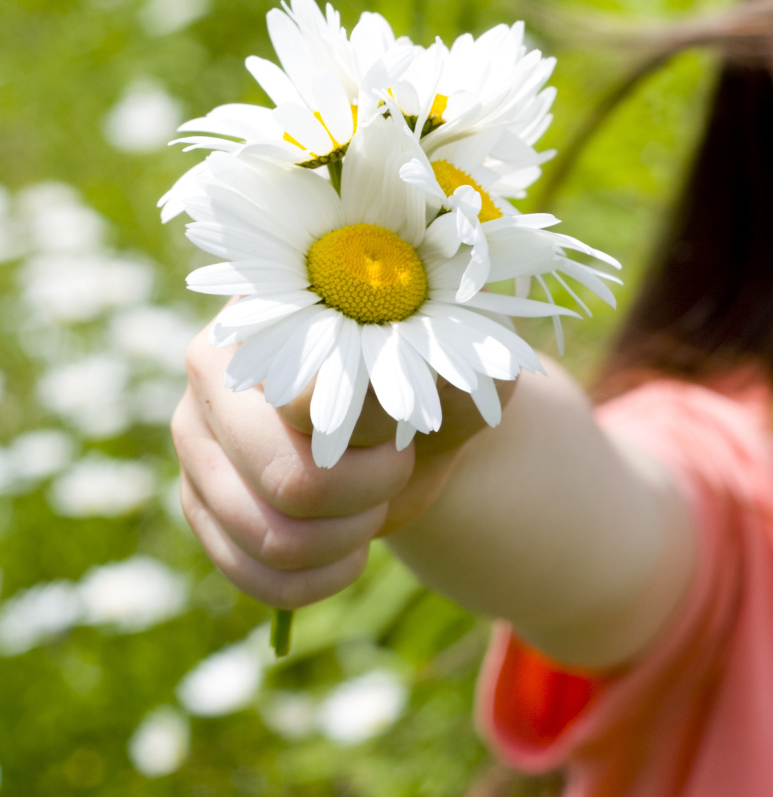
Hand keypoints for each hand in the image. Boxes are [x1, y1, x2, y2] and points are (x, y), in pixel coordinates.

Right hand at [172, 317, 514, 608]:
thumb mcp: (459, 368)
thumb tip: (372, 393)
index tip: (408, 423)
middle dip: (369, 490)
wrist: (415, 425)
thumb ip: (431, 371)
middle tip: (397, 465)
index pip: (308, 400)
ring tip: (374, 501)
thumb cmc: (438, 380)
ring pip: (273, 537)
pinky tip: (350, 553)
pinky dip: (318, 580)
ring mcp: (195, 441)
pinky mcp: (198, 504)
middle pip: (289, 478)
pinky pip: (252, 576)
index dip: (376, 433)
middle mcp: (213, 369)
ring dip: (350, 536)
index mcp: (275, 312)